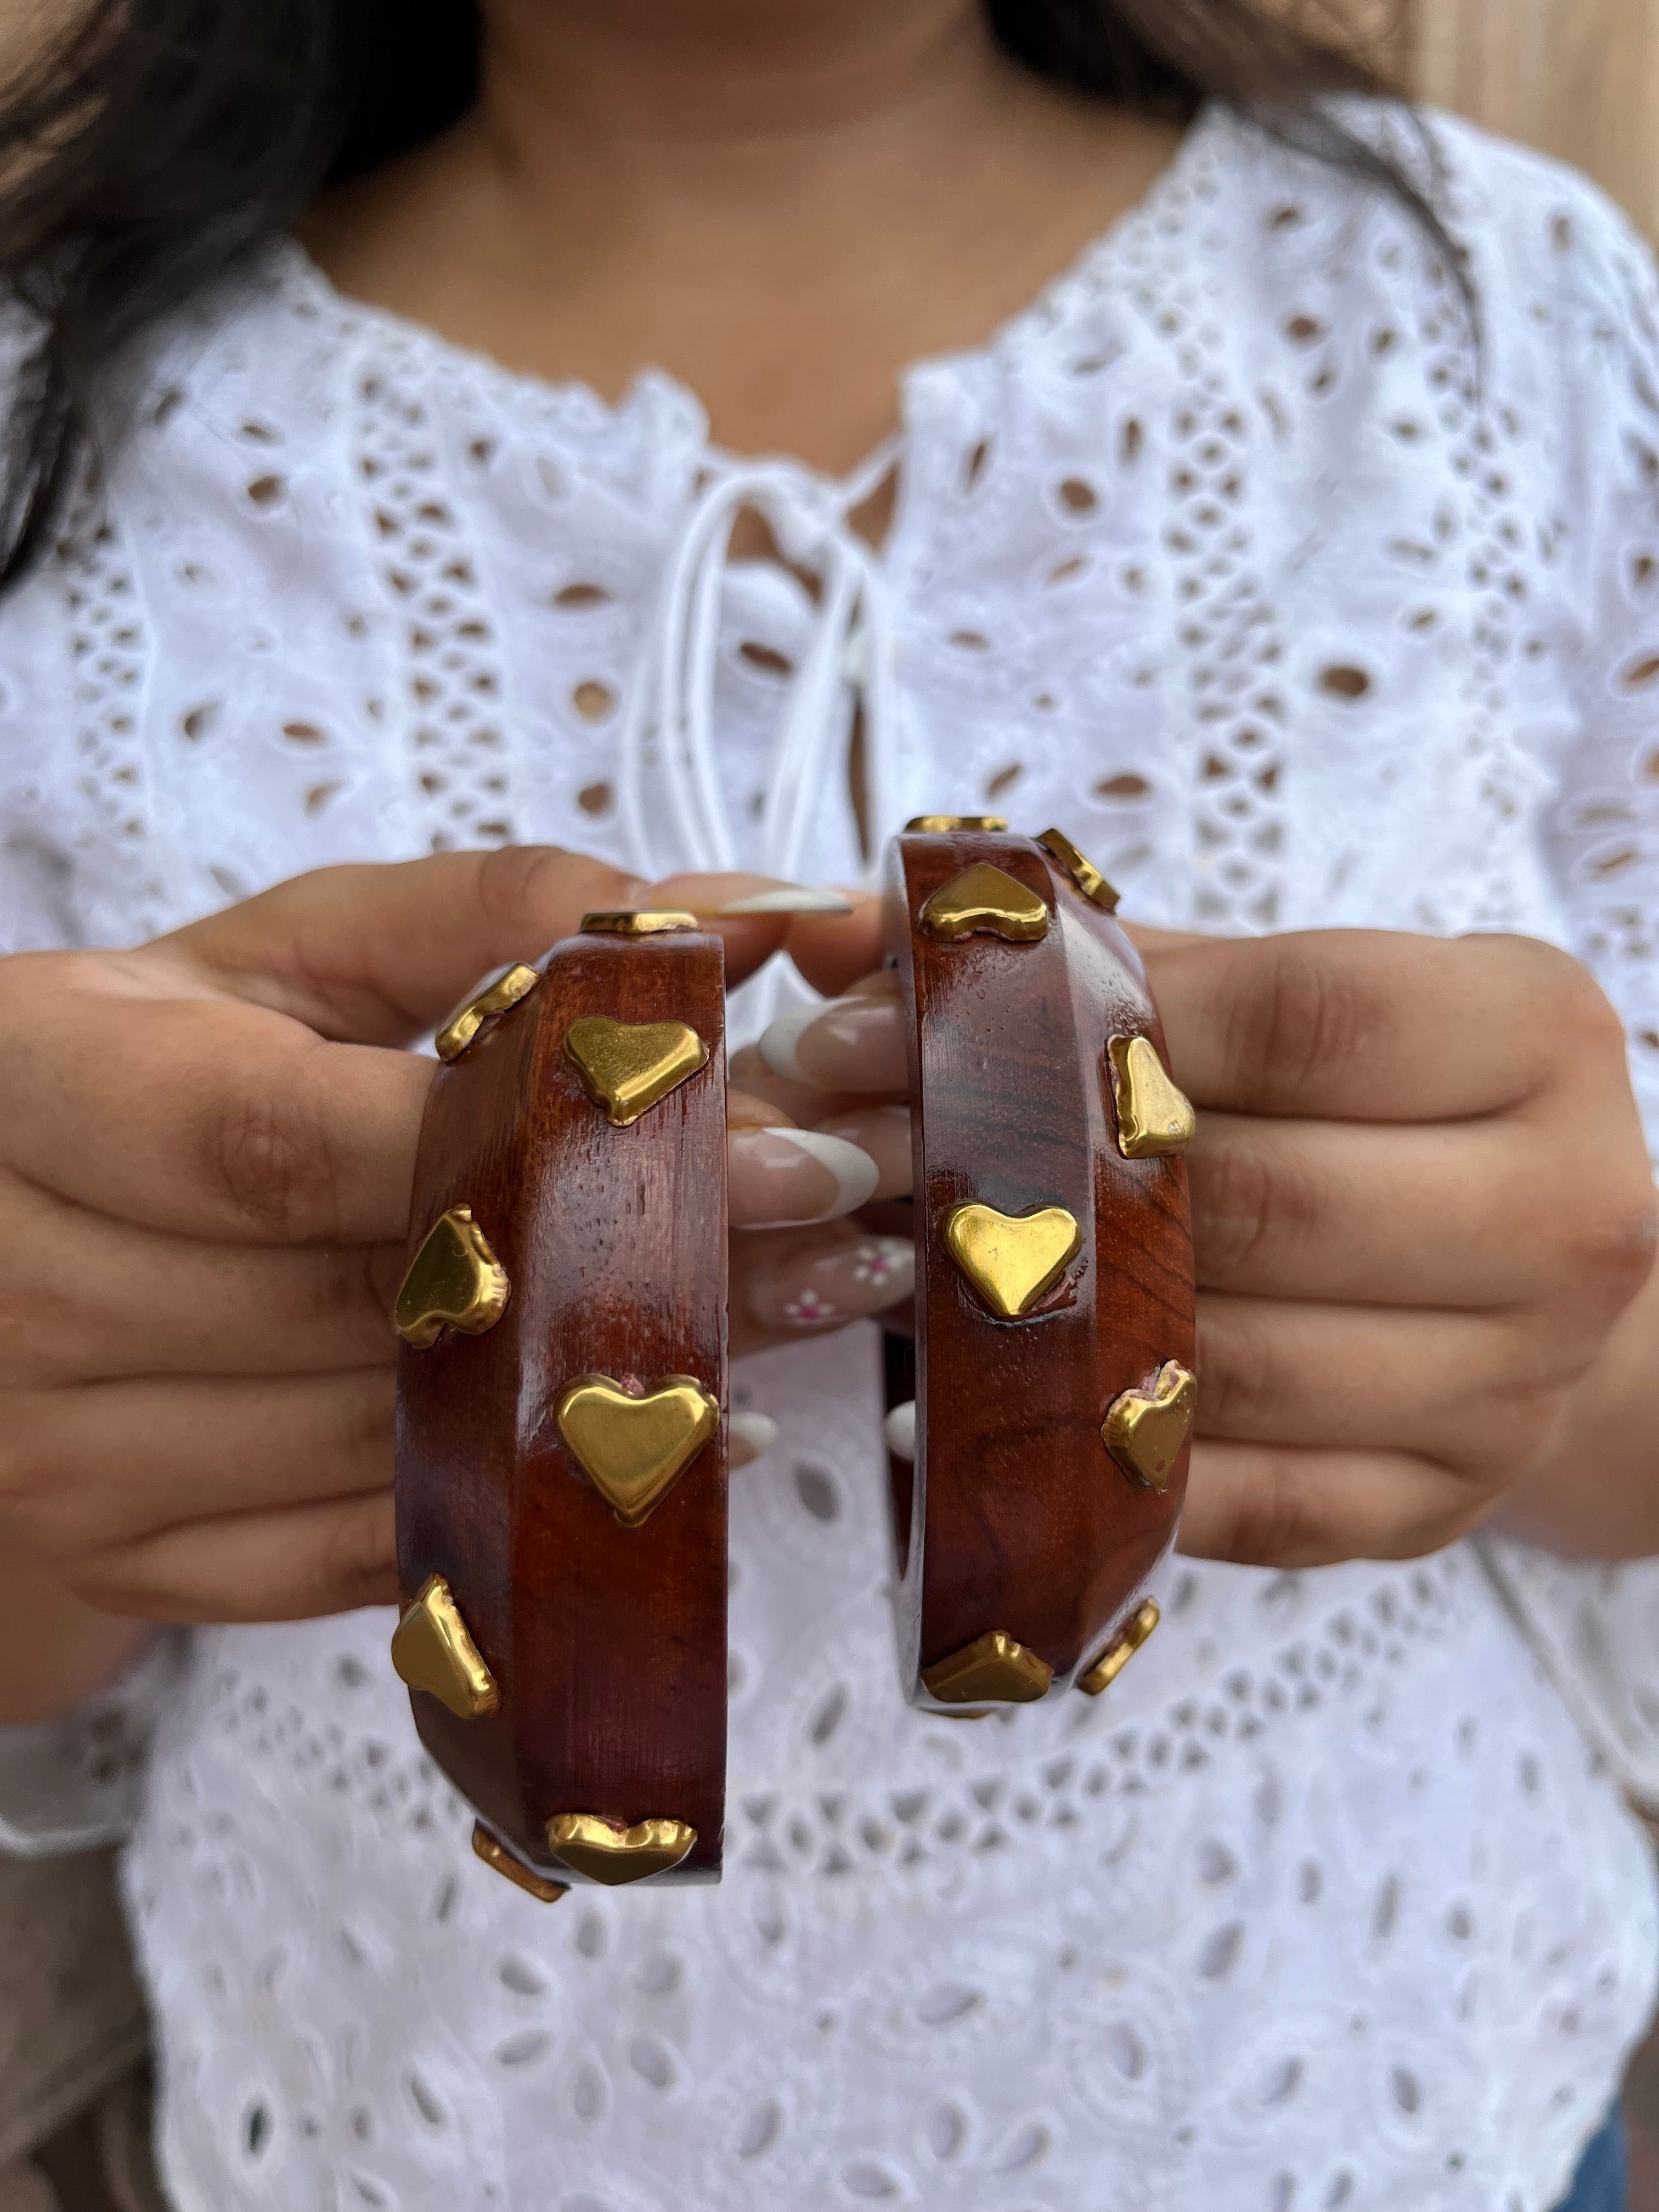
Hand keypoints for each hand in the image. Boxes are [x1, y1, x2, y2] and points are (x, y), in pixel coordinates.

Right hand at [0, 852, 898, 1630]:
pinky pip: (361, 1556)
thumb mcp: (282, 958)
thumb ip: (492, 916)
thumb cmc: (154, 1069)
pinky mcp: (134, 1563)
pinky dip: (523, 1501)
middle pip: (368, 1300)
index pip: (284, 1142)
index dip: (518, 1140)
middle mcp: (23, 1292)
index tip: (735, 1121)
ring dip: (607, 1381)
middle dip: (618, 1260)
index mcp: (37, 1090)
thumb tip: (739, 919)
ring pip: (387, 1438)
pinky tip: (660, 1440)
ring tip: (794, 1305)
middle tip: (824, 1212)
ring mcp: (65, 1457)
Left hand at [768, 907, 1657, 1567]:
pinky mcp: (1442, 1506)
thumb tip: (834, 932)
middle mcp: (1569, 1215)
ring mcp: (1517, 1384)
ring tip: (898, 1272)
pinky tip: (970, 1415)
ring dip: (1043, 1327)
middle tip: (864, 1161)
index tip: (908, 1028)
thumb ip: (1082, 958)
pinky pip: (1243, 1502)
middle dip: (1036, 1181)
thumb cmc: (1358, 1094)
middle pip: (1265, 1203)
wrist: (1513, 1250)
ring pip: (1238, 1365)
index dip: (1090, 1022)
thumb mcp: (1264, 989)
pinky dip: (1100, 1464)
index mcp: (1540, 1035)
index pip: (1302, 1020)